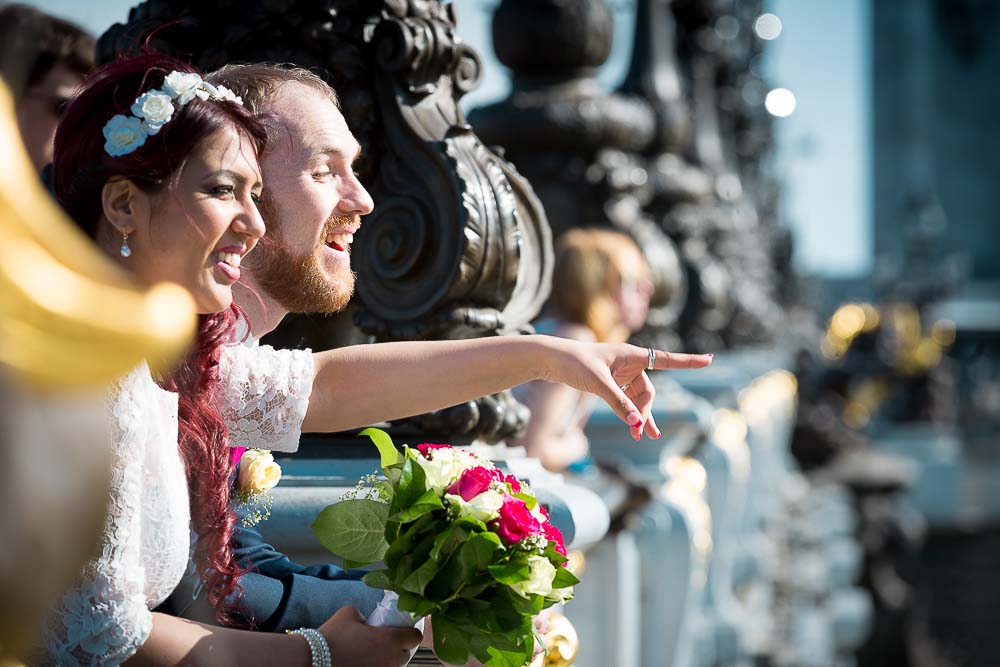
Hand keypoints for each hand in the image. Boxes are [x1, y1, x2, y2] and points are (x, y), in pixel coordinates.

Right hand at [317, 606, 421, 666]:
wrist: (312, 660)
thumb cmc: (332, 636)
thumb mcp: (350, 613)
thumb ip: (366, 614)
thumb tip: (368, 619)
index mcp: (390, 640)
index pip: (416, 637)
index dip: (410, 631)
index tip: (402, 629)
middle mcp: (391, 661)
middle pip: (407, 654)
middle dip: (399, 647)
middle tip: (385, 641)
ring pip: (395, 666)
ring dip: (389, 659)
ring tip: (373, 653)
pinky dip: (378, 666)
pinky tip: (366, 661)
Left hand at [541, 338, 712, 439]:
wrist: (550, 359)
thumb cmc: (574, 363)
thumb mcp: (598, 383)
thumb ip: (618, 403)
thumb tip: (636, 422)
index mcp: (630, 354)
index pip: (666, 359)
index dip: (688, 362)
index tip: (709, 359)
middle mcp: (629, 363)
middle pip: (647, 391)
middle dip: (645, 411)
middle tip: (639, 432)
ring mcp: (620, 374)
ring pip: (637, 399)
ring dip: (639, 417)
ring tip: (643, 437)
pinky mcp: (610, 383)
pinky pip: (627, 400)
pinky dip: (630, 414)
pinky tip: (635, 429)